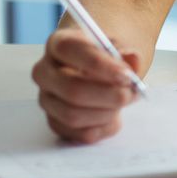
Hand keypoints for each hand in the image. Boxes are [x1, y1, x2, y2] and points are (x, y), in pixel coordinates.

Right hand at [31, 28, 141, 143]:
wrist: (102, 65)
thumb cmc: (108, 53)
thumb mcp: (119, 44)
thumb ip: (126, 50)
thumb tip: (131, 58)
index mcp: (57, 44)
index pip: (69, 50)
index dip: (99, 64)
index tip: (126, 75)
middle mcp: (45, 72)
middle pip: (71, 89)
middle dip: (107, 94)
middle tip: (132, 92)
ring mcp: (47, 99)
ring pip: (73, 115)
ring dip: (107, 112)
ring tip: (126, 100)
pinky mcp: (55, 121)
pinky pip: (77, 134)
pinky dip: (102, 127)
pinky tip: (115, 115)